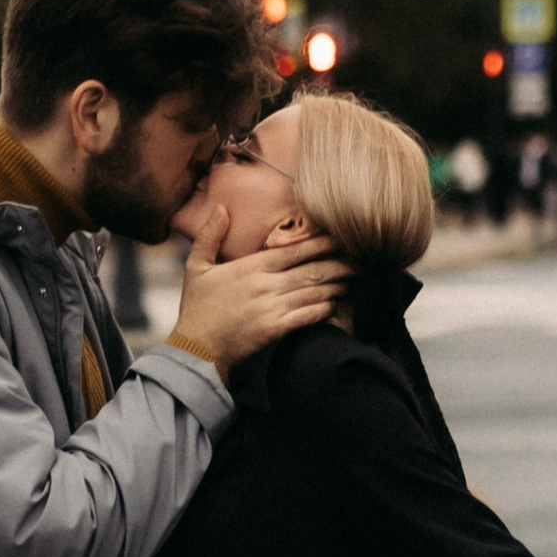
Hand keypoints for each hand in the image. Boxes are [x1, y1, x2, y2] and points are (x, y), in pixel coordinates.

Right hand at [169, 206, 349, 376]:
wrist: (194, 348)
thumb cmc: (197, 308)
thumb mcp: (196, 267)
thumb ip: (209, 235)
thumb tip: (222, 208)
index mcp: (251, 267)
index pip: (294, 250)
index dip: (320, 243)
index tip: (340, 238)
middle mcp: (266, 285)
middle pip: (312, 270)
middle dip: (340, 264)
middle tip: (361, 259)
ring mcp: (272, 308)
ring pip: (314, 292)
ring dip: (337, 286)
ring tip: (356, 280)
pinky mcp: (275, 330)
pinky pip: (307, 317)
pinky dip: (324, 310)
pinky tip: (335, 305)